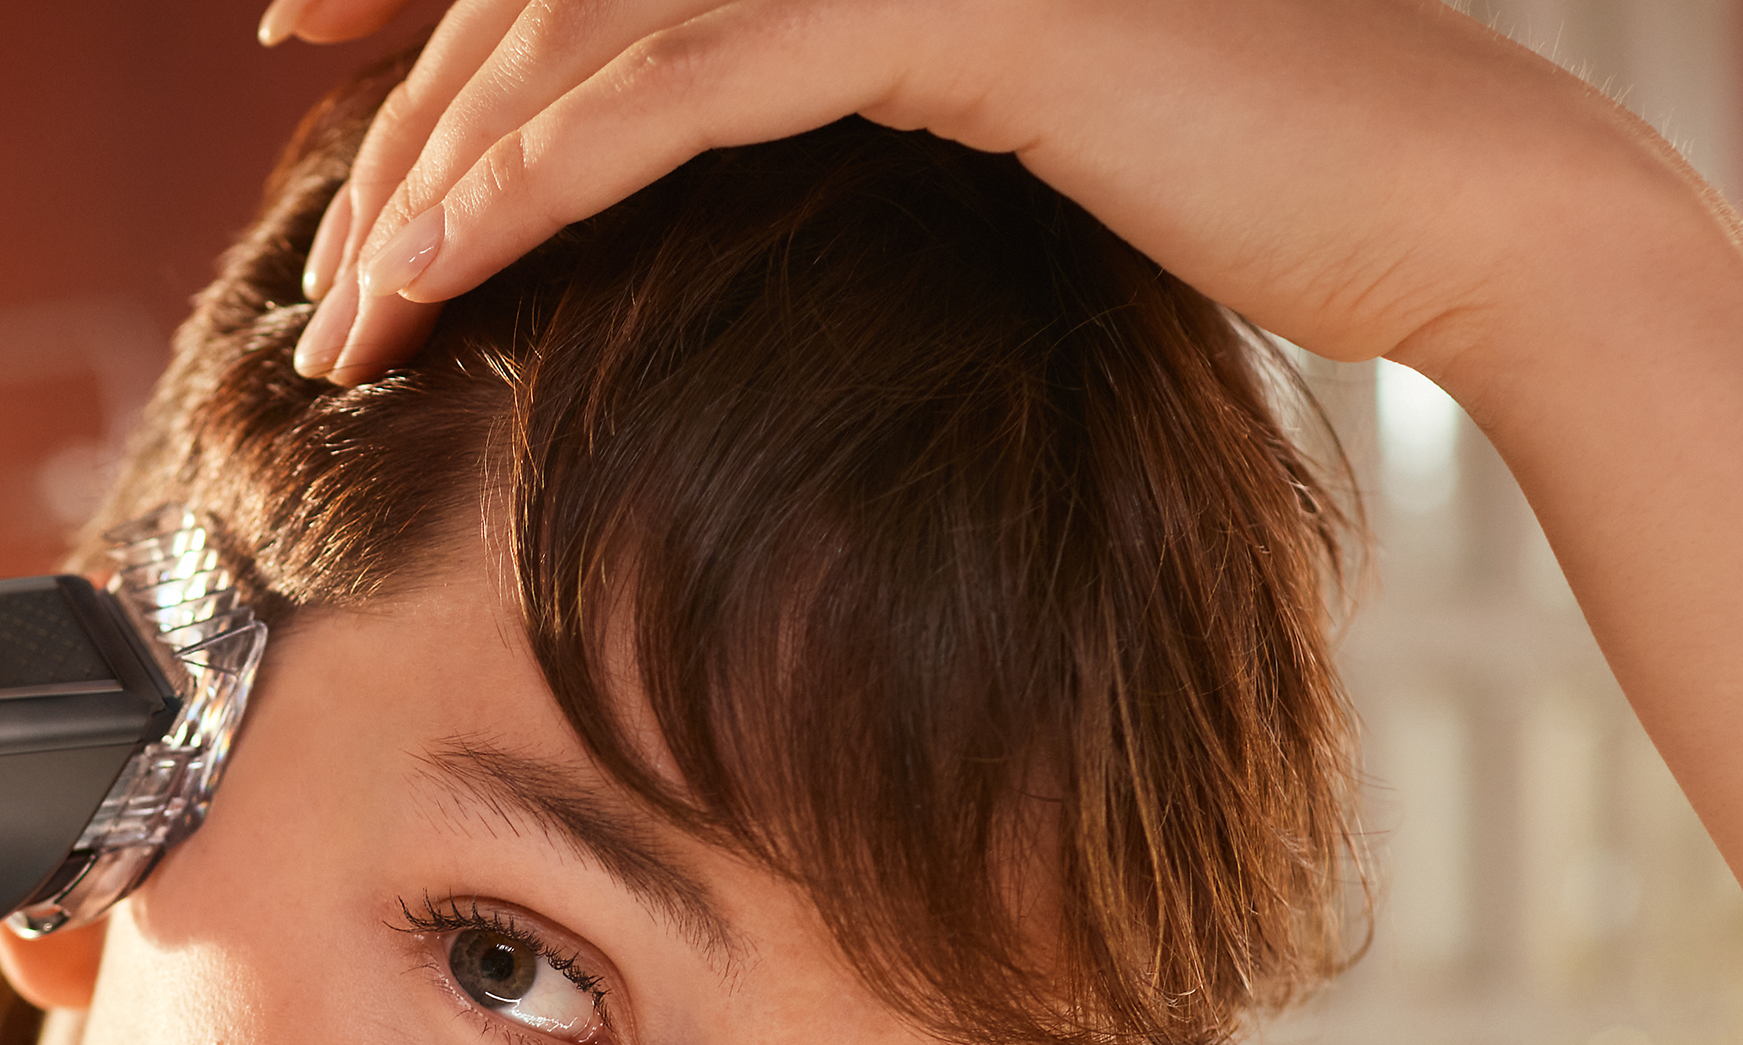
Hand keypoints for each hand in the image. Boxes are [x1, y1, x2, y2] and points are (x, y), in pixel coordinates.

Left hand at [267, 0, 1707, 393]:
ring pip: (591, 40)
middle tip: (320, 289)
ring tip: (352, 316)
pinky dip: (550, 171)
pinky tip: (454, 252)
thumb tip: (684, 170)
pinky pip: (690, 86)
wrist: (1444, 208)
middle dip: (401, 135)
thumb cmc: (1238, 192)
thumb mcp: (991, 145)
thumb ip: (838, 111)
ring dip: (442, 183)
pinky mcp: (948, 15)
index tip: (299, 60)